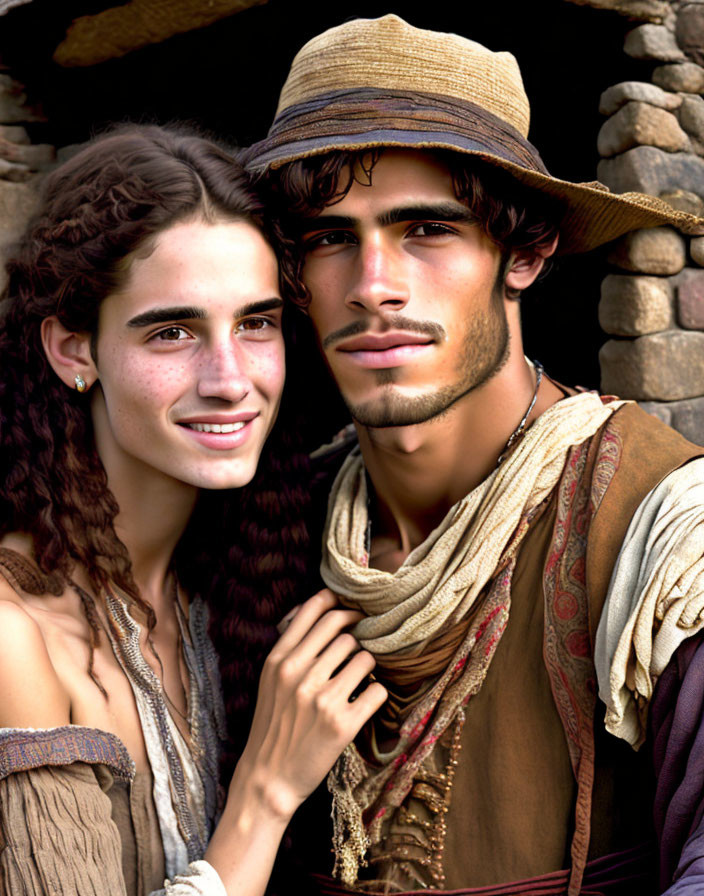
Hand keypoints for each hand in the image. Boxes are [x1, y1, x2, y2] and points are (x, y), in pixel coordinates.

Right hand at [234, 589, 386, 820]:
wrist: (268, 780)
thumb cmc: (272, 726)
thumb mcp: (270, 680)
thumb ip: (291, 649)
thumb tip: (321, 612)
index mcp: (279, 660)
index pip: (314, 610)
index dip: (337, 602)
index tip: (348, 606)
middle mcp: (300, 674)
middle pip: (343, 629)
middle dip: (357, 633)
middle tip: (362, 642)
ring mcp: (322, 698)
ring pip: (365, 657)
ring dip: (367, 666)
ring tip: (360, 678)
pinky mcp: (343, 724)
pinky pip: (377, 691)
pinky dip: (377, 695)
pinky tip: (366, 702)